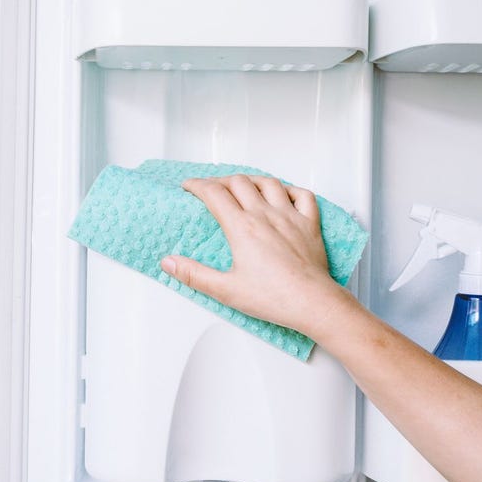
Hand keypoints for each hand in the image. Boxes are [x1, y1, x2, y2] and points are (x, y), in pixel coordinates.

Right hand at [160, 175, 349, 336]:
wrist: (312, 302)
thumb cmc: (274, 297)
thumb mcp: (226, 290)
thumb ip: (194, 274)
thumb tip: (169, 263)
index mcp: (242, 228)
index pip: (214, 194)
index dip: (197, 185)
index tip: (189, 187)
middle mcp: (265, 216)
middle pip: (238, 182)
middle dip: (220, 180)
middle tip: (211, 188)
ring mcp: (290, 217)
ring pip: (268, 182)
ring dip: (251, 179)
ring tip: (242, 184)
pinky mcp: (309, 224)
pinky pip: (302, 195)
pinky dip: (290, 189)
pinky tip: (283, 193)